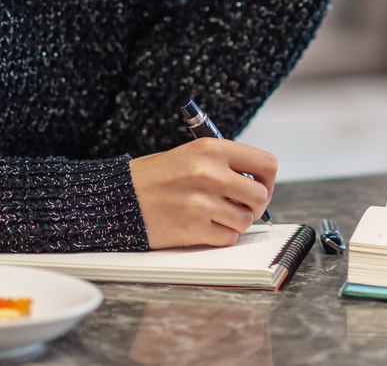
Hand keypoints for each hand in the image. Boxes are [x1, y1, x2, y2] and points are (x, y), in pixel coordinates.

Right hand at [129, 138, 276, 248]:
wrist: (119, 197)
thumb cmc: (155, 177)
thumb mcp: (190, 154)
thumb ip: (224, 163)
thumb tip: (258, 182)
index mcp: (211, 149)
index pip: (265, 163)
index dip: (267, 179)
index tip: (259, 185)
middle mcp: (210, 173)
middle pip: (260, 196)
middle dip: (255, 205)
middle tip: (241, 206)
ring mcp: (202, 202)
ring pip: (245, 220)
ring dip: (235, 222)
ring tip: (217, 215)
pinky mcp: (194, 229)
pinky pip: (228, 238)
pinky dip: (220, 235)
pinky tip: (204, 226)